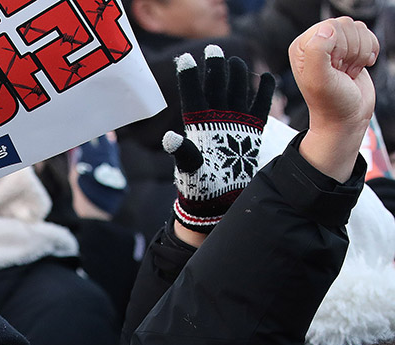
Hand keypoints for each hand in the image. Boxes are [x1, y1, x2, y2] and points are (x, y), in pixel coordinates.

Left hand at [162, 45, 274, 239]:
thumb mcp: (189, 169)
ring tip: (235, 61)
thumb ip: (182, 152)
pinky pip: (259, 107)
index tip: (186, 58)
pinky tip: (265, 78)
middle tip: (215, 49)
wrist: (217, 203)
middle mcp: (214, 121)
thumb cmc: (199, 187)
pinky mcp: (250, 132)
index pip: (192, 95)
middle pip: (215, 87)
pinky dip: (263, 93)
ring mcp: (233, 124)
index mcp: (197, 125)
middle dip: (215, 68)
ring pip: (236, 92)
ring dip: (236, 75)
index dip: (190, 76)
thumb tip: (169, 138)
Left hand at [290, 17, 378, 180]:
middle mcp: (315, 43)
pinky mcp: (350, 49)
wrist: (345, 119)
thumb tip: (327, 30)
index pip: (330, 27)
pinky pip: (368, 35)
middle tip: (340, 72)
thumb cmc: (330, 103)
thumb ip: (317, 51)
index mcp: (302, 47)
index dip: (338, 48)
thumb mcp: (318, 80)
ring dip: (359, 54)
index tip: (333, 69)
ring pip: (359, 29)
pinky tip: (357, 68)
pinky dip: (369, 53)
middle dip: (350, 51)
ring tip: (347, 72)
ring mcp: (334, 45)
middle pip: (346, 26)